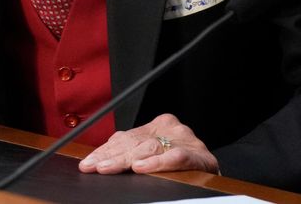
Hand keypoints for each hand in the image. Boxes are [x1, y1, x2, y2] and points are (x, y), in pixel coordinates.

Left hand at [78, 113, 218, 175]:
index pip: (124, 138)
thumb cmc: (180, 166)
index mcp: (156, 127)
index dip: (104, 152)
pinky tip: (142, 167)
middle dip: (111, 157)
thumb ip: (131, 153)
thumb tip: (99, 160)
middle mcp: (170, 129)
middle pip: (135, 143)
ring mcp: (185, 141)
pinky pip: (176, 157)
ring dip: (128, 159)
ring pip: (151, 148)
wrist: (213, 173)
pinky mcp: (201, 156)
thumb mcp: (151, 155)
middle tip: (94, 167)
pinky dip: (157, 163)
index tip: (87, 164)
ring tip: (111, 167)